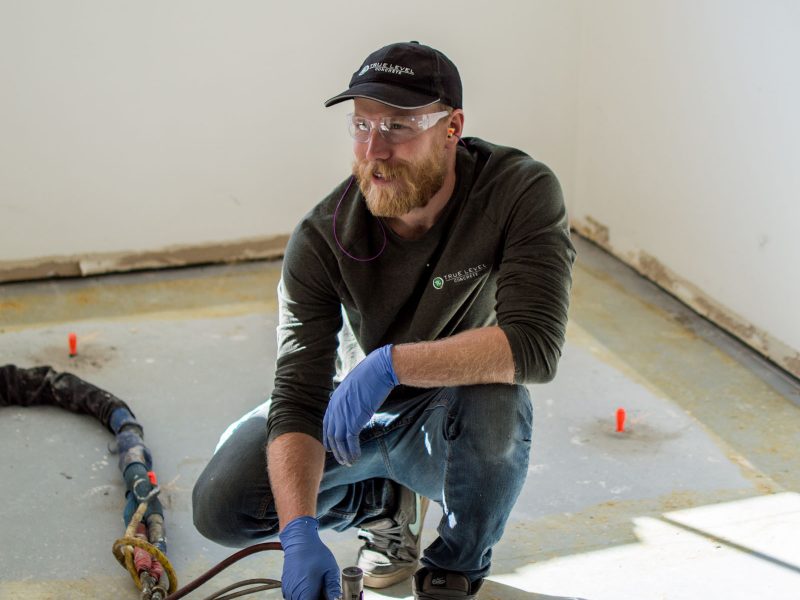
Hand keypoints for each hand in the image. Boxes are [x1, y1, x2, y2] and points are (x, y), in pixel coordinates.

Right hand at [279, 516, 340, 599]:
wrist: (299, 540)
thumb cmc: (315, 553)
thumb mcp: (330, 570)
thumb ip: (333, 588)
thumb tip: (337, 599)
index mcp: (305, 592)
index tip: (327, 596)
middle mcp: (294, 593)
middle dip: (316, 598)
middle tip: (324, 590)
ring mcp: (288, 590)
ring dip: (309, 596)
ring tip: (317, 585)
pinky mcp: (286, 586)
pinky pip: (295, 596)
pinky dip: (303, 593)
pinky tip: (310, 583)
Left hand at [323, 344, 397, 465]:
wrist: (378, 371)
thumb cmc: (371, 376)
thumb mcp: (355, 387)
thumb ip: (350, 399)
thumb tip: (354, 404)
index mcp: (334, 401)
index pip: (327, 424)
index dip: (328, 437)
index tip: (332, 447)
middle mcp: (335, 409)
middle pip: (331, 435)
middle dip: (336, 450)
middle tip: (342, 459)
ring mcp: (343, 415)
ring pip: (338, 441)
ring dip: (344, 454)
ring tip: (349, 462)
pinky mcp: (354, 420)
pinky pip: (349, 441)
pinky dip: (352, 451)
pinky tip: (356, 458)